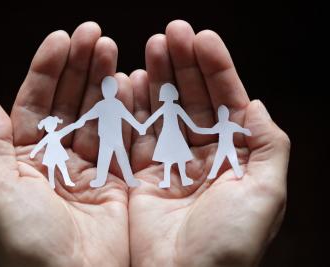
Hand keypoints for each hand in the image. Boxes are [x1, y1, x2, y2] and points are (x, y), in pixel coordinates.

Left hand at [0, 23, 130, 266]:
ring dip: (104, 81)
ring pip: (97, 114)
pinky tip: (131, 83)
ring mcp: (90, 167)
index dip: (47, 70)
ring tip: (112, 50)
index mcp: (25, 158)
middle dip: (79, 67)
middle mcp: (57, 159)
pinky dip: (127, 110)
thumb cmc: (29, 244)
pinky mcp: (118, 178)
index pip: (35, 103)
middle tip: (95, 34)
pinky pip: (123, 137)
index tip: (62, 39)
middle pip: (69, 102)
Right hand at [129, 20, 289, 266]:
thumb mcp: (265, 193)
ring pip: (164, 110)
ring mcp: (170, 163)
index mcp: (234, 157)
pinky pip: (138, 133)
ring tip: (153, 46)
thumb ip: (267, 145)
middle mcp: (202, 156)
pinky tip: (134, 80)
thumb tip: (255, 105)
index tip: (203, 38)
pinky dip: (135, 106)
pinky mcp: (141, 174)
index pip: (226, 102)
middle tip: (172, 32)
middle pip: (193, 100)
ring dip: (160, 77)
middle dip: (184, 64)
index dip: (216, 69)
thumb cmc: (228, 243)